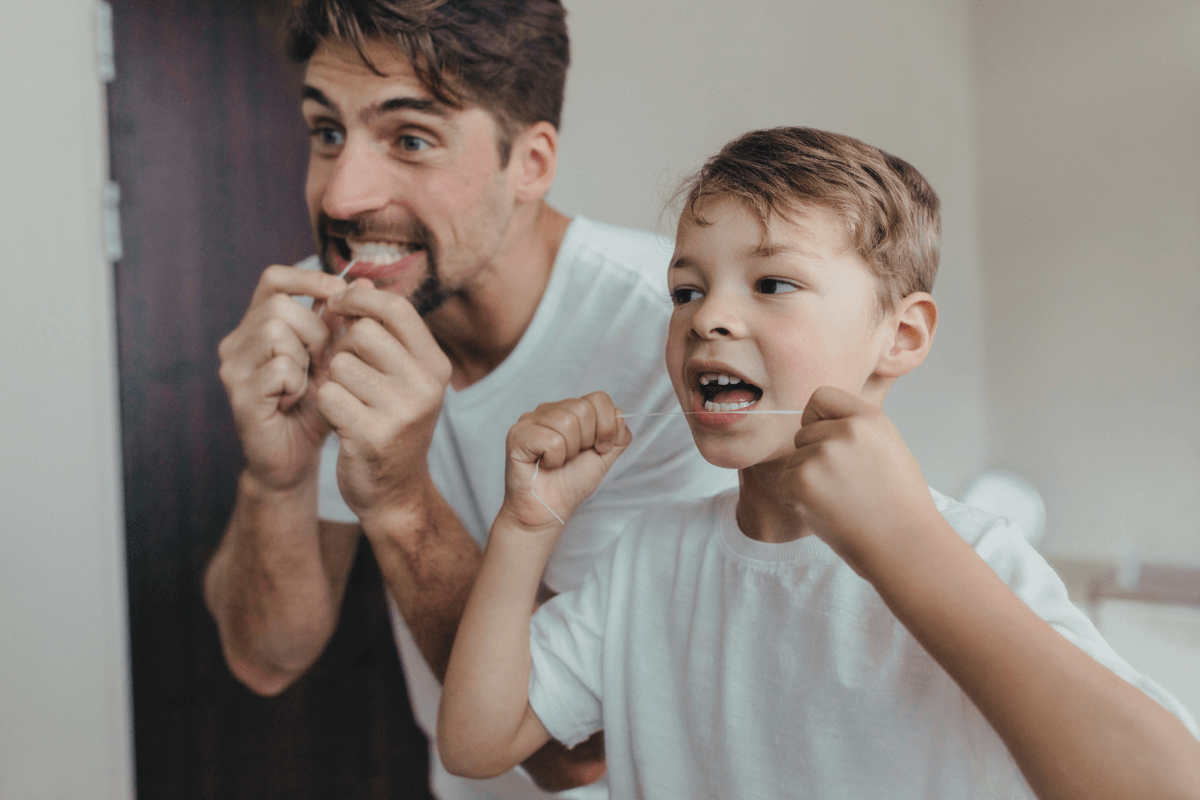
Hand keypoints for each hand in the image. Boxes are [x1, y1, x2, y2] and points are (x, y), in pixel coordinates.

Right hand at [218, 265, 347, 490]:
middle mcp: (237, 342)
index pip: (273, 279)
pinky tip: (294, 400)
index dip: (307, 279)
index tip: (339, 292)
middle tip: (323, 362)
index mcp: (257, 326)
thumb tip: (364, 282)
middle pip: (279, 306)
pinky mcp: (238, 394)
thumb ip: (342, 324)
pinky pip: (279, 368)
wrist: (296, 458)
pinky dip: (297, 383)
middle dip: (314, 331)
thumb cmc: (315, 406)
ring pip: (275, 331)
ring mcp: (233, 367)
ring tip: (306, 383)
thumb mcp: (334, 360)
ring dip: (305, 358)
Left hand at [315, 280, 452, 524]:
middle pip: (363, 333)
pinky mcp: (372, 435)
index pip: (396, 309)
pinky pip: (328, 395)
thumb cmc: (390, 424)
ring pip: (340, 364)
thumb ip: (382, 333)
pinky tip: (339, 420)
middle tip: (344, 370)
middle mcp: (426, 386)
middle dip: (343, 347)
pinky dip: (324, 404)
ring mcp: (402, 412)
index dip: (360, 299)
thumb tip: (356, 281)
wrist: (395, 492)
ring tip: (346, 400)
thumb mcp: (400, 377)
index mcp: (436, 365)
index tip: (339, 305)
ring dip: (332, 379)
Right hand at [501, 392, 631, 530]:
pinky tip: (544, 465)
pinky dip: (554, 459)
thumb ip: (617, 436)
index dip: (606, 426)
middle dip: (587, 441)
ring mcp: (530, 420)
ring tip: (557, 462)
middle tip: (572, 458)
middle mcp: (548, 410)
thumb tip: (620, 415)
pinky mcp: (517, 435)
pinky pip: (552, 440)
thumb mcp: (603, 457)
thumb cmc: (571, 484)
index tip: (599, 448)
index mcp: (568, 410)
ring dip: (569, 452)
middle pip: (583, 409)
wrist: (549, 511)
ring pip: (567, 423)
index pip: (598, 398)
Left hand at [777, 386, 938, 575]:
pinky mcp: (802, 482)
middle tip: (845, 486)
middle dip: (814, 457)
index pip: (821, 397)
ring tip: (841, 502)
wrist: (905, 546)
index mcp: (869, 418)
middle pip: (803, 433)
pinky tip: (826, 512)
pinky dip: (795, 500)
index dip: (818, 419)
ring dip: (806, 481)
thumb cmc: (899, 503)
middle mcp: (845, 431)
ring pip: (793, 461)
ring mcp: (822, 456)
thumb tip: (820, 420)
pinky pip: (782, 483)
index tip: (828, 440)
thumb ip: (857, 428)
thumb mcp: (889, 447)